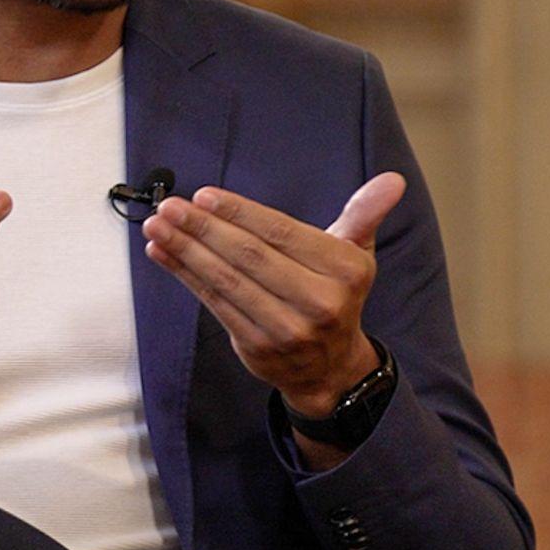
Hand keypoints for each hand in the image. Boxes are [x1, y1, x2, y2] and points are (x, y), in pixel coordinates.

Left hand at [140, 173, 405, 419]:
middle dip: (204, 228)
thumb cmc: (336, 295)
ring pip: (227, 281)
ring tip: (157, 225)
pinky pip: (214, 304)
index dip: (240, 213)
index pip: (282, 233)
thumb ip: (364, 214)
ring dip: (186, 250)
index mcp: (345, 271)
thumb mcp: (356, 254)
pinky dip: (185, 275)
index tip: (203, 196)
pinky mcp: (258, 347)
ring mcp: (287, 328)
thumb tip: (392, 181)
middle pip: (250, 256)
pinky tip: (163, 252)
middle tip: (169, 206)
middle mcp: (319, 302)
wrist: (331, 368)